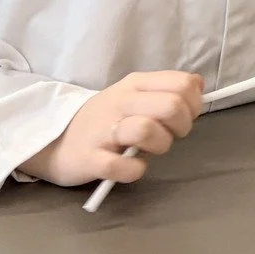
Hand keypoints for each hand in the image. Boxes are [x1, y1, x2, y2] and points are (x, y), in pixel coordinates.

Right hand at [19, 70, 202, 187]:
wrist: (54, 141)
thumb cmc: (105, 120)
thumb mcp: (135, 95)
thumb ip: (167, 89)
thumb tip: (199, 85)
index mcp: (136, 83)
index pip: (182, 83)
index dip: (194, 104)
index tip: (186, 116)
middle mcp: (121, 102)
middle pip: (171, 105)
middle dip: (182, 126)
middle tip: (171, 136)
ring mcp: (104, 130)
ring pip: (147, 130)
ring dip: (160, 145)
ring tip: (151, 150)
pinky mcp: (91, 159)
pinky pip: (122, 166)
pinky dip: (134, 170)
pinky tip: (133, 166)